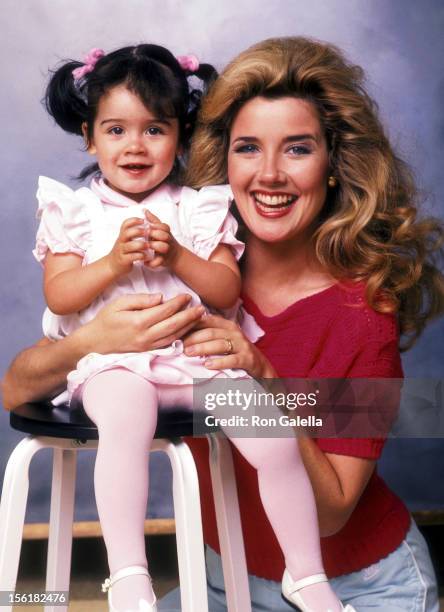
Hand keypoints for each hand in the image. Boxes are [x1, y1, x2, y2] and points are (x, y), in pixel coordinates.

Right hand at [79, 293, 204, 353]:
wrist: (94, 343)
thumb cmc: (105, 320)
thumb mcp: (119, 303)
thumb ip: (141, 300)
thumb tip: (160, 297)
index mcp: (138, 321)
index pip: (164, 311)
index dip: (178, 303)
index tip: (187, 296)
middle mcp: (145, 336)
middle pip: (174, 325)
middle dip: (190, 316)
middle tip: (201, 308)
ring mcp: (148, 346)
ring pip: (174, 336)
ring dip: (189, 327)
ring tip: (200, 318)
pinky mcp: (148, 351)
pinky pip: (168, 344)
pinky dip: (181, 336)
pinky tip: (188, 330)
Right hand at [107, 217, 147, 276]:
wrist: (113, 265)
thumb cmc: (123, 251)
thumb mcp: (126, 240)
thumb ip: (133, 232)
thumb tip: (144, 219)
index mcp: (123, 235)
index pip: (125, 224)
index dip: (134, 220)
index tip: (144, 221)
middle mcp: (121, 242)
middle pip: (127, 233)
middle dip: (138, 231)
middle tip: (148, 232)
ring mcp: (122, 251)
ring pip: (130, 246)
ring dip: (141, 244)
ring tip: (149, 245)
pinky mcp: (124, 260)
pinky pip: (132, 257)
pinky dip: (141, 256)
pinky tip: (147, 256)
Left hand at [144, 209, 181, 269]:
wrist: (175, 255)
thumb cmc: (165, 240)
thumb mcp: (161, 230)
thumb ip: (153, 220)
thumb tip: (144, 210)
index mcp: (166, 233)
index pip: (164, 226)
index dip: (156, 226)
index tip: (148, 226)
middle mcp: (168, 241)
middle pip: (165, 236)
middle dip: (155, 234)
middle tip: (146, 235)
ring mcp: (167, 251)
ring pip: (163, 248)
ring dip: (154, 247)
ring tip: (146, 247)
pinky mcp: (164, 261)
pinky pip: (159, 262)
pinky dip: (152, 263)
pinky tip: (144, 262)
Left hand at [183, 314, 276, 377]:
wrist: (260, 366)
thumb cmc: (236, 352)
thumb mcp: (223, 339)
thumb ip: (207, 334)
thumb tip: (181, 332)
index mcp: (226, 325)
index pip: (206, 321)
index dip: (191, 325)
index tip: (177, 331)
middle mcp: (235, 332)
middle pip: (211, 332)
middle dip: (193, 338)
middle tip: (180, 345)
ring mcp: (242, 345)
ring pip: (220, 344)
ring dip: (202, 348)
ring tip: (188, 353)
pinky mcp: (247, 359)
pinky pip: (232, 360)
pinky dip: (219, 362)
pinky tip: (207, 365)